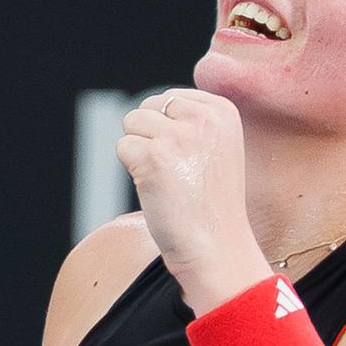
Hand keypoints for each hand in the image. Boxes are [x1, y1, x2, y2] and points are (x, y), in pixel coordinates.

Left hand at [116, 89, 271, 309]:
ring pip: (131, 123)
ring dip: (139, 152)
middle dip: (150, 136)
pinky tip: (155, 189)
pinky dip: (131, 169)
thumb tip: (154, 104)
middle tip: (174, 173)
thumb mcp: (216, 148)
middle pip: (149, 107)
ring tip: (166, 179)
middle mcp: (203, 118)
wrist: (217, 247)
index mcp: (223, 111)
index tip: (189, 160)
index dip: (168, 129)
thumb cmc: (211, 204)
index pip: (171, 97)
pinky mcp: (153, 157)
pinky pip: (123, 147)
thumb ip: (192, 119)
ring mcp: (178, 136)